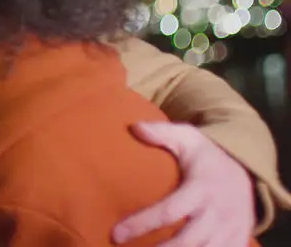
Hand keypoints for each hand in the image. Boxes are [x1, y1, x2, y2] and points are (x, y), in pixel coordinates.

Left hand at [112, 121, 254, 245]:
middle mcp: (217, 213)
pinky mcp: (238, 240)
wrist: (246, 171)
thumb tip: (134, 127)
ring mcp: (230, 230)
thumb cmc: (206, 156)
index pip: (169, 211)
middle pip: (188, 241)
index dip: (142, 224)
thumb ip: (161, 133)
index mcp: (201, 189)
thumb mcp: (187, 138)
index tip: (116, 233)